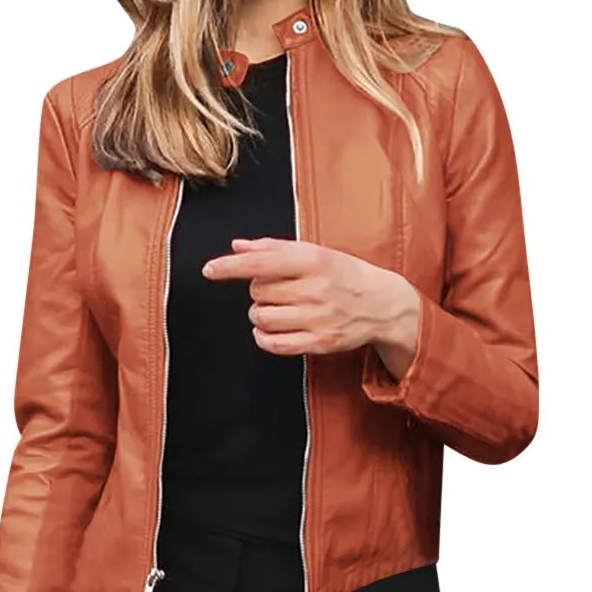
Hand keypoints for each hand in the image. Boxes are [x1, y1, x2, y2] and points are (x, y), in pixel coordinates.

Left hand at [202, 237, 419, 377]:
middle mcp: (315, 289)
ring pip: (263, 318)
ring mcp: (318, 318)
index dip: (230, 267)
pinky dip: (263, 338)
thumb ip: (274, 248)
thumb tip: (237, 246)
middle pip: (259, 292)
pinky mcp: (320, 342)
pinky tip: (268, 331)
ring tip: (274, 310)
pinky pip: (275, 344)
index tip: (208, 270)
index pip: (261, 263)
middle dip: (258, 291)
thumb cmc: (343, 274)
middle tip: (276, 291)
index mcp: (313, 261)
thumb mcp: (315, 252)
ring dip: (259, 315)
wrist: (383, 304)